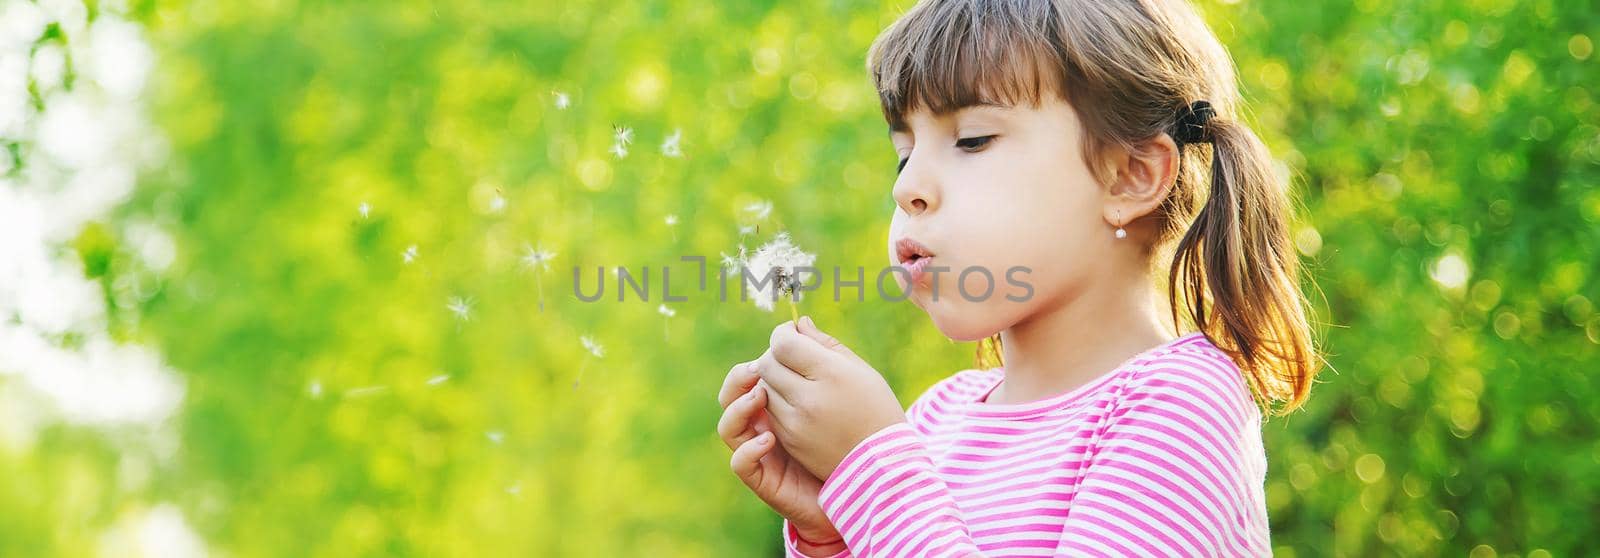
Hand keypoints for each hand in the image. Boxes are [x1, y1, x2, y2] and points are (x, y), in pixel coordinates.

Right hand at [718, 358, 842, 548]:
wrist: (860, 490)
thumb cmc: (848, 440)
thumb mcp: (836, 395)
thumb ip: (819, 361)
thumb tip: (801, 321)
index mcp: (776, 404)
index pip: (751, 375)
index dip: (756, 359)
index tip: (776, 345)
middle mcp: (761, 425)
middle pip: (730, 396)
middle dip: (741, 379)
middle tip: (759, 367)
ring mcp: (759, 452)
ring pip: (727, 426)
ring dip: (738, 407)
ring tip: (760, 395)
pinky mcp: (764, 479)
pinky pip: (740, 463)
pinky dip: (748, 449)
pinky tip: (769, 439)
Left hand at [755, 316, 906, 480]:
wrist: (883, 464)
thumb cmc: (877, 410)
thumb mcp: (861, 371)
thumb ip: (825, 344)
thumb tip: (799, 324)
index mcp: (830, 374)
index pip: (783, 343)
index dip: (783, 333)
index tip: (792, 334)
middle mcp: (808, 398)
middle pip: (766, 364)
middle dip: (775, 355)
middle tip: (791, 357)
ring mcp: (795, 423)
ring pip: (764, 388)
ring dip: (774, 381)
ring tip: (798, 382)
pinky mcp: (789, 442)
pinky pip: (769, 413)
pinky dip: (777, 404)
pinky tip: (798, 404)